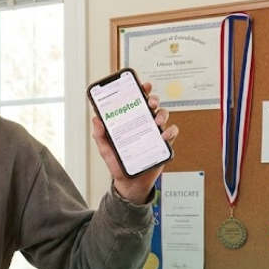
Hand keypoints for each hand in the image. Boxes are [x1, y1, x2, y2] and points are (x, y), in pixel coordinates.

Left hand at [91, 82, 178, 203]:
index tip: (142, 85)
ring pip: (163, 115)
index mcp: (130, 121)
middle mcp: (143, 124)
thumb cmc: (118, 164)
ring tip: (156, 121)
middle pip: (152, 105)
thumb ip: (100, 136)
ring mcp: (154, 133)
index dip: (141, 91)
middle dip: (153, 99)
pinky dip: (170, 131)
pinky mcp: (163, 144)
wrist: (130, 183)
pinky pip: (172, 133)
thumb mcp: (105, 150)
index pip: (136, 102)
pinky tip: (163, 135)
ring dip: (162, 114)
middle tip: (149, 102)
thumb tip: (96, 120)